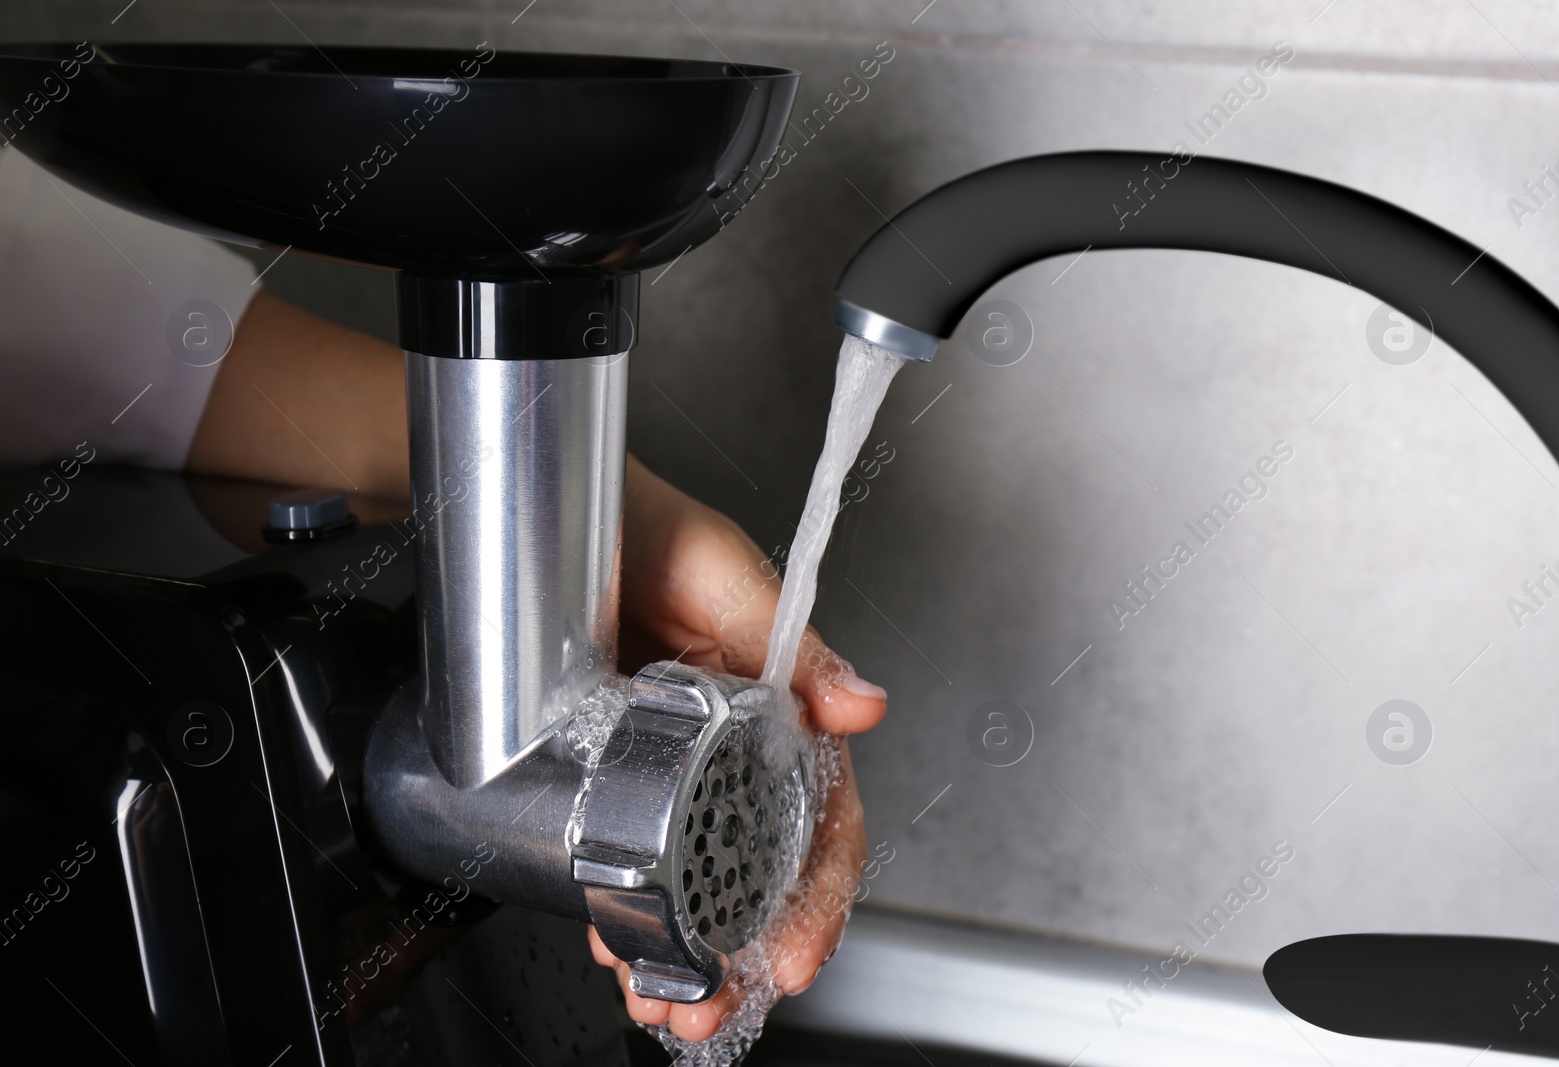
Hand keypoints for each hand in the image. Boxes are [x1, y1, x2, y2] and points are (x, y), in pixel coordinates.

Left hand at [591, 456, 888, 1041]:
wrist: (529, 513)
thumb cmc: (638, 524)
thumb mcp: (721, 576)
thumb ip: (794, 646)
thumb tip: (864, 708)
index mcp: (774, 703)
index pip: (820, 810)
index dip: (818, 889)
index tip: (795, 950)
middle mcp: (727, 745)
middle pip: (757, 868)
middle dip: (742, 951)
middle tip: (712, 1004)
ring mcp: (666, 769)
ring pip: (691, 881)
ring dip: (684, 953)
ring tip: (661, 999)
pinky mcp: (609, 778)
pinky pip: (629, 862)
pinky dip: (628, 917)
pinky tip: (616, 949)